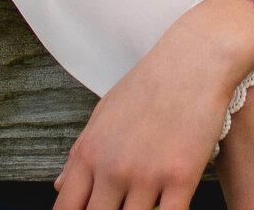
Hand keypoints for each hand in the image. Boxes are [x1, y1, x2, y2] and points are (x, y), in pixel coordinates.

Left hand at [54, 0, 253, 209]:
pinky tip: (169, 205)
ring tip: (145, 203)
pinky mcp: (182, 178)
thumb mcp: (104, 113)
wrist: (194, 59)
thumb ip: (80, 153)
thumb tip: (59, 186)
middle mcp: (113, 168)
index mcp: (90, 153)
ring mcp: (147, 175)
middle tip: (119, 205)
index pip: (67, 208)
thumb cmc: (150, 84)